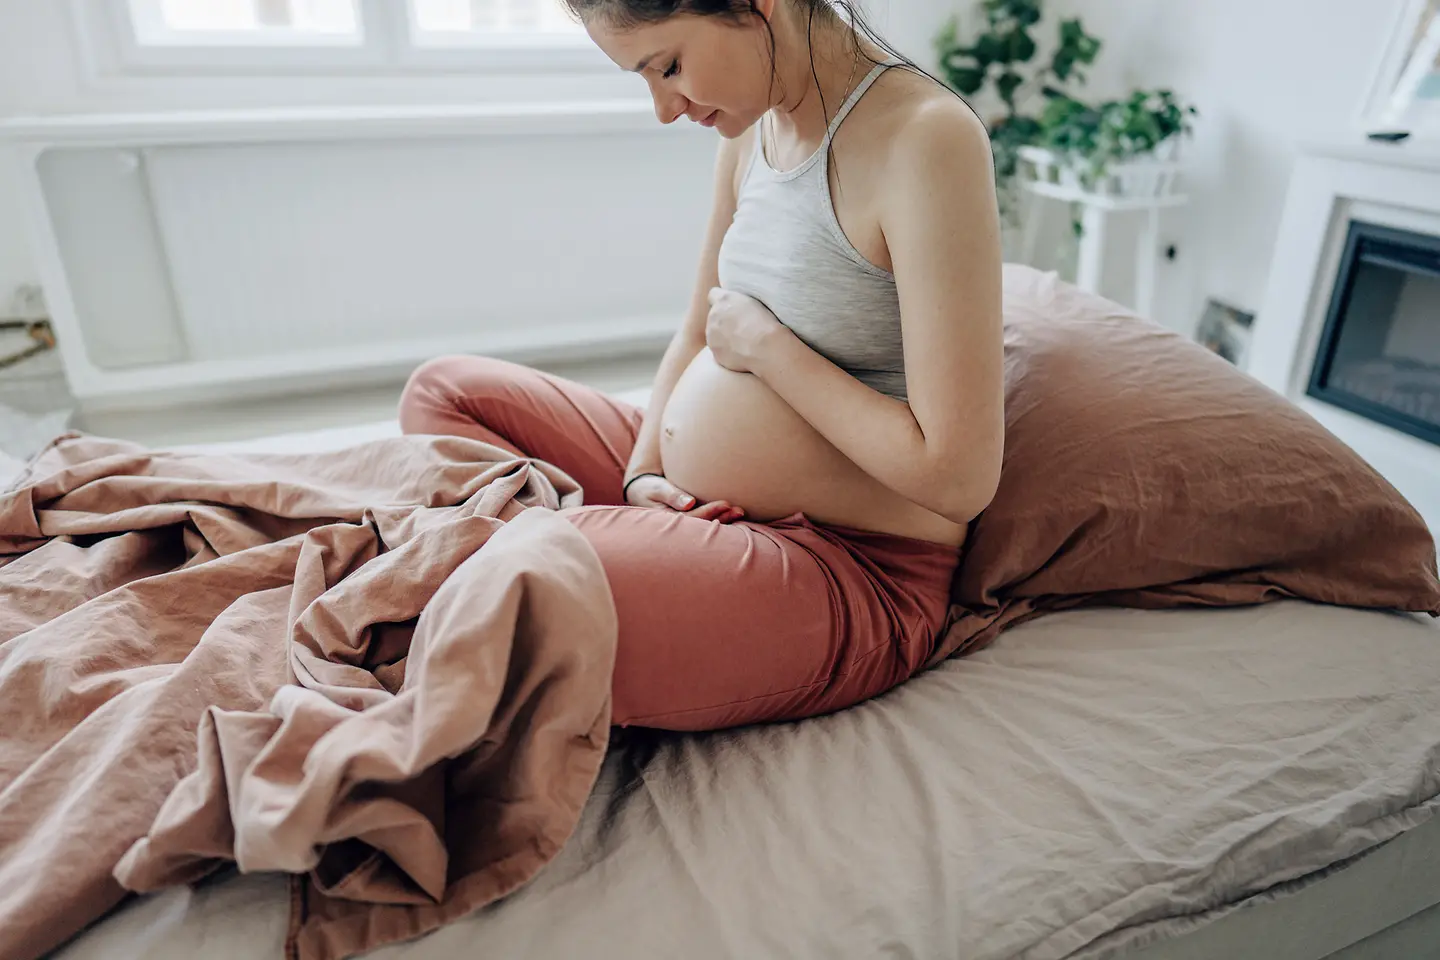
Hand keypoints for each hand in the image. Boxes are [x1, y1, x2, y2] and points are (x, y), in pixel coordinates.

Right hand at [623, 473, 745, 522]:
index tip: (724, 504)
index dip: (709, 512)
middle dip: (722, 519)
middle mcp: (677, 529)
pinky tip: (734, 516)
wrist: (643, 493)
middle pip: (702, 526)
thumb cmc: (649, 488)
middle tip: (739, 510)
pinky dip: (720, 519)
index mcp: (667, 521)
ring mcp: (684, 528)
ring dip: (724, 520)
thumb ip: (671, 494)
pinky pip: (706, 524)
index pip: (692, 519)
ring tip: (740, 512)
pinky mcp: (689, 523)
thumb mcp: (656, 489)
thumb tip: (689, 503)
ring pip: (706, 527)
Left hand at [705, 288, 786, 373]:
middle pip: (714, 317)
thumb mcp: (754, 299)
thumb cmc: (765, 322)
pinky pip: (720, 352)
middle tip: (742, 325)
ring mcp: (712, 338)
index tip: (732, 306)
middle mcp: (712, 317)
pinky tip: (743, 352)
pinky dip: (728, 352)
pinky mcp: (717, 355)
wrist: (766, 348)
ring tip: (744, 341)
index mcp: (723, 300)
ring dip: (724, 337)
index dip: (723, 300)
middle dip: (724, 321)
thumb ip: (739, 298)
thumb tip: (735, 302)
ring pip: (715, 335)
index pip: (714, 294)